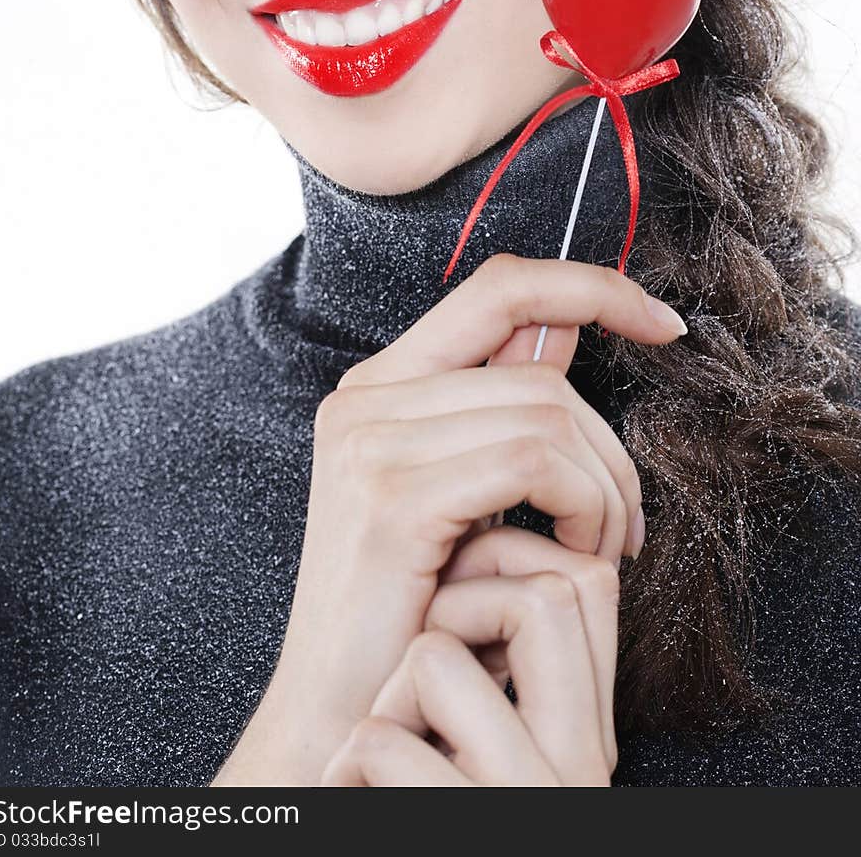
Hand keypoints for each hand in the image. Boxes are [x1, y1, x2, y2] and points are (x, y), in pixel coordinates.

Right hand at [212, 255, 679, 784]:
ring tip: (599, 548)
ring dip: (604, 488)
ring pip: (549, 414)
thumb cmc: (410, 616)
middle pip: (542, 370)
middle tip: (626, 525)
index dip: (592, 286)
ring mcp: (371, 441)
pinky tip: (578, 551)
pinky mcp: (393, 496)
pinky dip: (584, 504)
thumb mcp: (459, 494)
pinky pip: (534, 459)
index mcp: (378, 386)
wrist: (340, 717)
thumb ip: (500, 407)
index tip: (663, 323)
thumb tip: (565, 326)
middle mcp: (365, 398)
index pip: (500, 286)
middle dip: (612, 447)